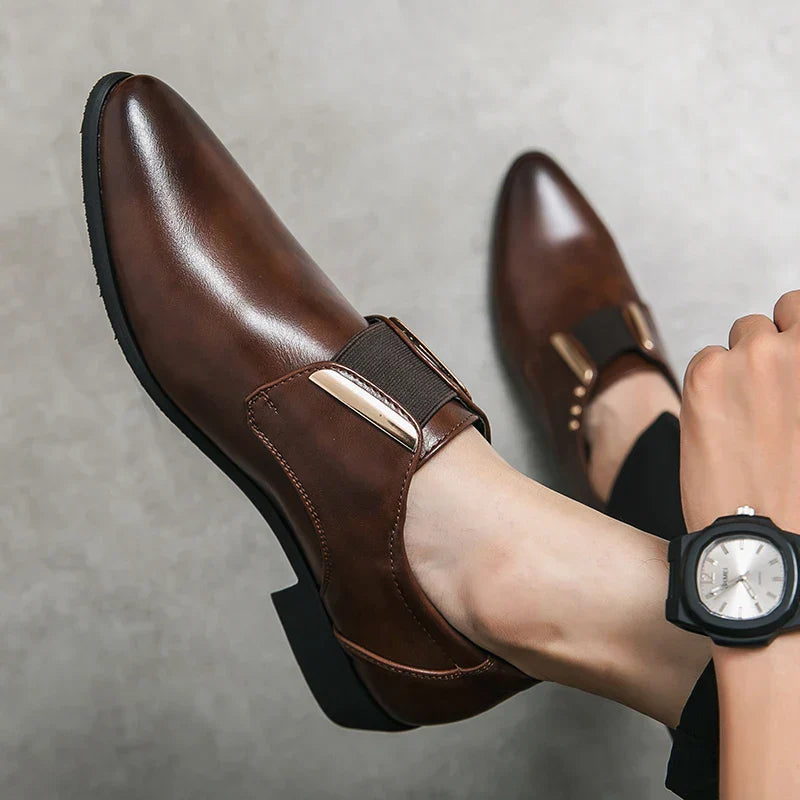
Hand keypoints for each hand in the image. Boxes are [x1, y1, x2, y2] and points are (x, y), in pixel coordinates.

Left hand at [680, 290, 799, 532]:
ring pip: (743, 331)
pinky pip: (707, 356)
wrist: (768, 536)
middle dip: (777, 341)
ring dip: (743, 359)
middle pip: (783, 312)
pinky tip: (721, 419)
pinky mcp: (707, 372)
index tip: (794, 358)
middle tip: (772, 384)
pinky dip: (710, 380)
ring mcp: (754, 355)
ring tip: (747, 409)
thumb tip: (789, 378)